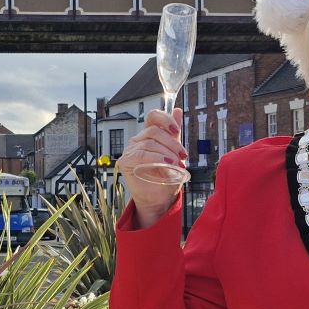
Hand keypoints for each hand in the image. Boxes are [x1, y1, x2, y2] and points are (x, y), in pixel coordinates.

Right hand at [115, 107, 188, 227]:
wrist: (160, 198)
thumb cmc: (166, 176)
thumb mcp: (174, 152)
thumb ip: (174, 134)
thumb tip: (177, 110)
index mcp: (149, 135)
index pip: (152, 116)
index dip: (165, 119)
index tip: (177, 130)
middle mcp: (137, 140)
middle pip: (153, 131)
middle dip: (172, 143)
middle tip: (183, 155)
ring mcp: (130, 150)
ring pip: (149, 143)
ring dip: (167, 152)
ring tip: (177, 163)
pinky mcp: (125, 162)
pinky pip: (141, 154)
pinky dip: (156, 158)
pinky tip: (167, 163)